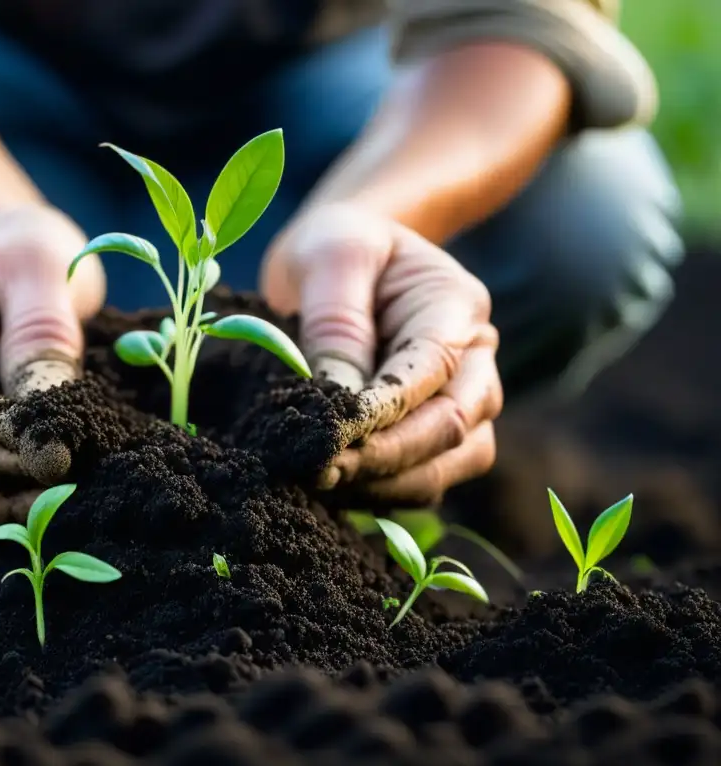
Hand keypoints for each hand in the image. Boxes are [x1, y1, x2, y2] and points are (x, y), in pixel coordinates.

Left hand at [261, 202, 501, 507]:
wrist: (342, 258)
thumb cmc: (338, 246)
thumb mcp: (332, 254)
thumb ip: (338, 322)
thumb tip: (338, 404)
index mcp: (456, 305)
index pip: (436, 368)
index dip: (389, 409)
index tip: (331, 434)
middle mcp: (474, 359)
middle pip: (454, 427)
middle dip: (388, 458)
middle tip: (320, 471)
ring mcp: (463, 401)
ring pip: (448, 465)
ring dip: (387, 484)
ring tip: (321, 483)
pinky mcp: (434, 433)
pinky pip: (424, 477)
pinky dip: (382, 490)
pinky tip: (333, 487)